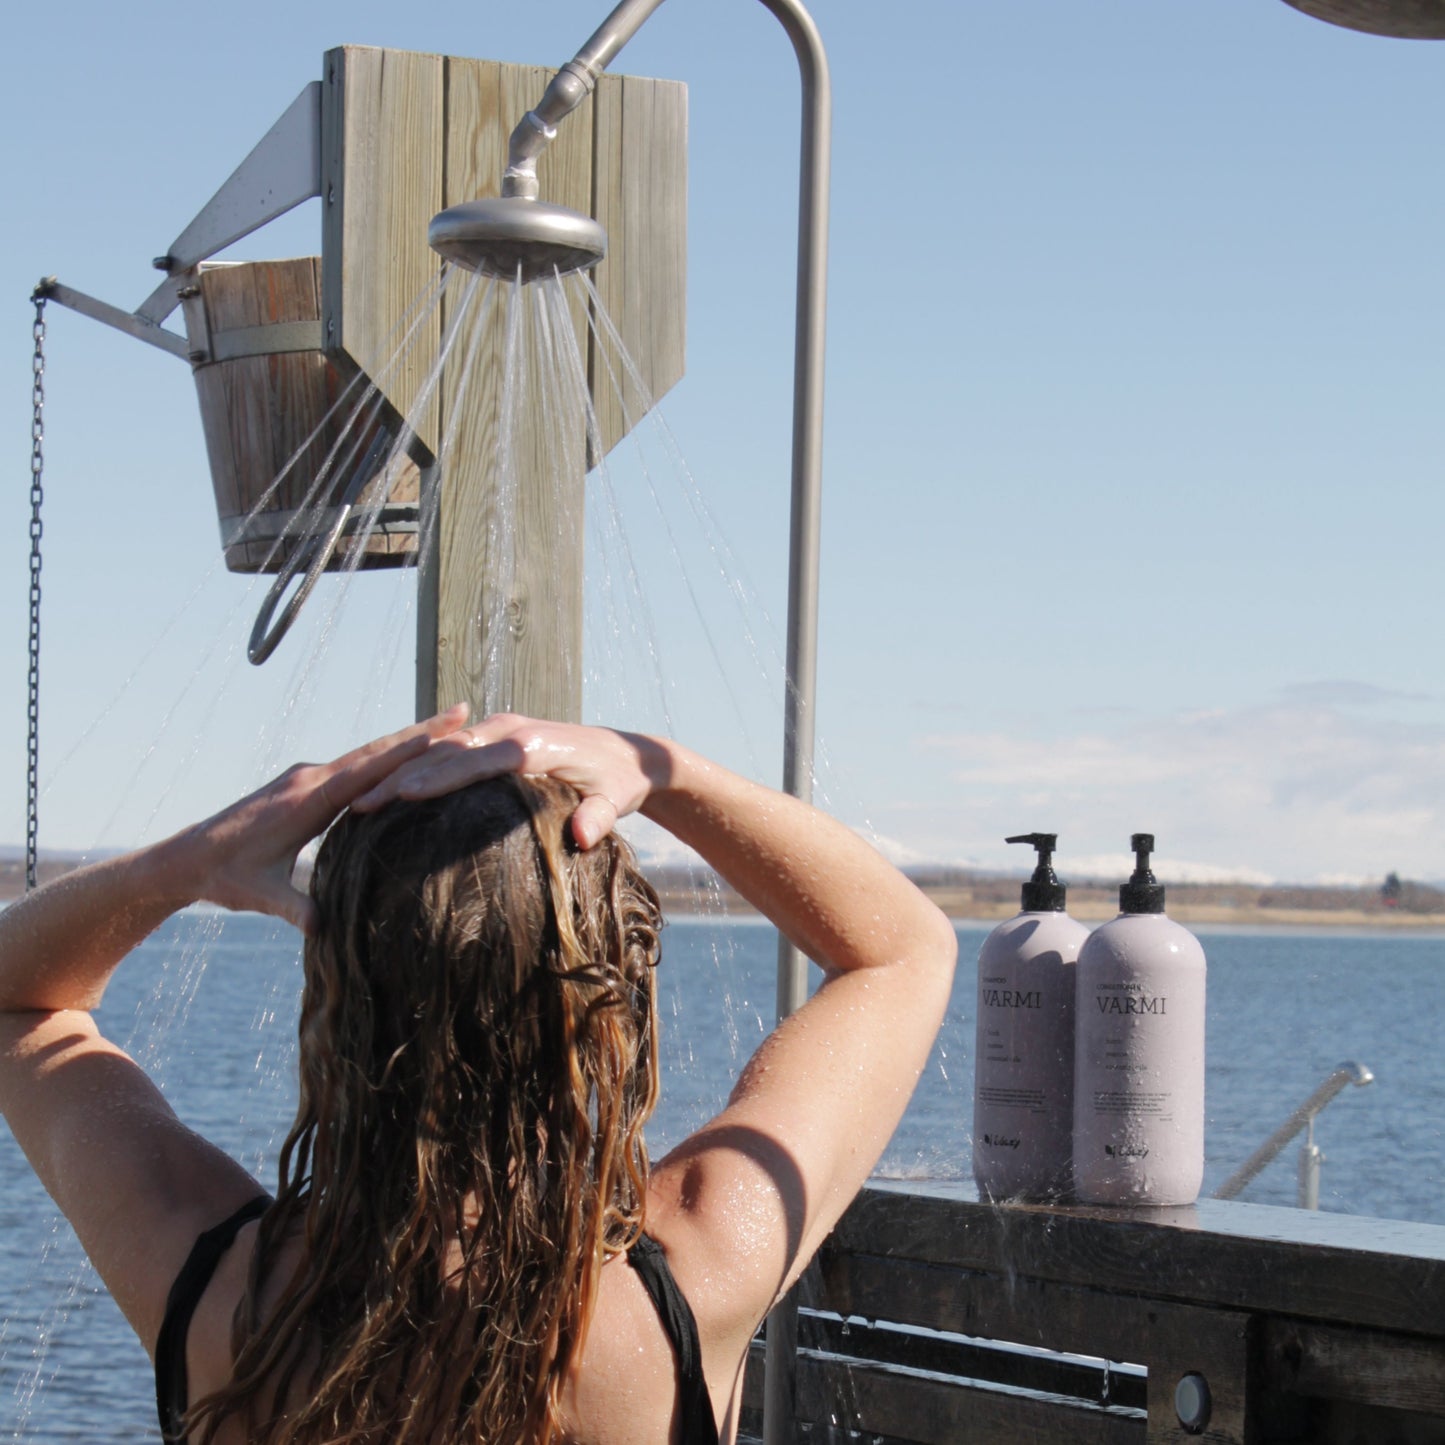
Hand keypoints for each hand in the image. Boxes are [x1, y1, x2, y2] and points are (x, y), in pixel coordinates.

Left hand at [180, 706, 468, 931]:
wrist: (186, 858)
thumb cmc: (223, 876)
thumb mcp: (259, 894)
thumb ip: (293, 906)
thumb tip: (324, 928)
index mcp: (306, 798)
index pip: (370, 768)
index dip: (411, 748)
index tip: (449, 728)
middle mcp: (310, 778)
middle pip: (376, 750)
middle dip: (422, 731)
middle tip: (464, 710)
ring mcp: (307, 778)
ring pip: (367, 755)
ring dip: (407, 740)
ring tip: (449, 728)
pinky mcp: (305, 785)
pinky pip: (355, 766)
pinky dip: (386, 758)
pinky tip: (408, 758)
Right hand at [351, 713, 671, 848]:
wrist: (626, 753)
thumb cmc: (618, 782)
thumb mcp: (615, 800)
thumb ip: (599, 818)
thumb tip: (582, 836)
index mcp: (532, 746)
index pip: (474, 761)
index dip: (435, 777)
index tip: (397, 795)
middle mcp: (510, 730)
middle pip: (446, 753)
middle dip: (400, 777)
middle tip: (358, 806)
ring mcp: (501, 729)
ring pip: (441, 749)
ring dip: (401, 771)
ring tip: (361, 801)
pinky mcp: (497, 736)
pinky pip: (451, 751)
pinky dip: (419, 767)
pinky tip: (390, 792)